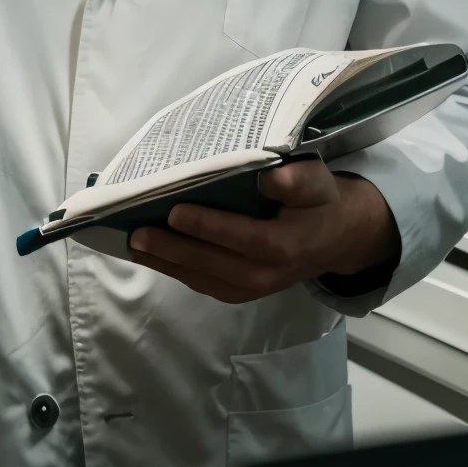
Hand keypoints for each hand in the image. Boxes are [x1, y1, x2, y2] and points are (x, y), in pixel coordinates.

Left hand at [127, 163, 399, 304]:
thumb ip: (299, 179)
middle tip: (137, 233)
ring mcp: (252, 287)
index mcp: (286, 245)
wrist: (334, 236)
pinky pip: (204, 283)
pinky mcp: (241, 290)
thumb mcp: (318, 182)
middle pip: (215, 265)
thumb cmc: (319, 200)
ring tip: (133, 243)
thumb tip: (272, 177)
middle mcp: (267, 273)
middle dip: (174, 250)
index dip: (210, 227)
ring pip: (204, 278)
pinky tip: (151, 256)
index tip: (175, 210)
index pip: (244, 238)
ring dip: (167, 263)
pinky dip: (175, 270)